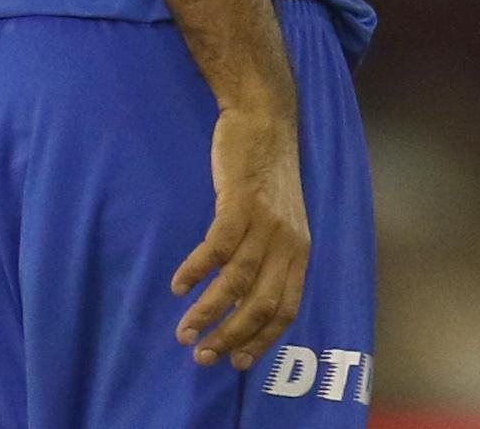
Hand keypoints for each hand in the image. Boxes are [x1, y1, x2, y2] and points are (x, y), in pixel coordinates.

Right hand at [172, 100, 311, 370]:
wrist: (265, 118)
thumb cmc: (267, 173)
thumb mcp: (282, 219)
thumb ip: (271, 255)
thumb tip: (245, 298)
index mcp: (300, 249)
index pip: (287, 307)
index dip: (263, 338)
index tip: (237, 362)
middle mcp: (289, 240)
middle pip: (262, 303)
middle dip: (232, 336)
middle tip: (203, 356)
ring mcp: (267, 222)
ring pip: (237, 281)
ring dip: (208, 312)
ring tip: (184, 332)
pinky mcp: (241, 202)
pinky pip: (218, 247)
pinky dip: (197, 270)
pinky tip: (179, 285)